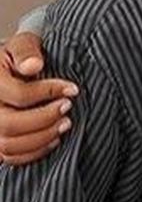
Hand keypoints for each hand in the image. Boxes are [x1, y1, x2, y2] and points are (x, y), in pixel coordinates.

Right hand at [0, 32, 76, 165]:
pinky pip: (10, 157)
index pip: (18, 94)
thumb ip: (27, 51)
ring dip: (43, 137)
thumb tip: (34, 65)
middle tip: (68, 108)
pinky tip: (53, 138)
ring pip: (10, 144)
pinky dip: (35, 151)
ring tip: (65, 124)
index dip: (49, 92)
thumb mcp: (23, 44)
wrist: (9, 70)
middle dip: (46, 118)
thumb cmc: (19, 57)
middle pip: (10, 124)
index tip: (72, 89)